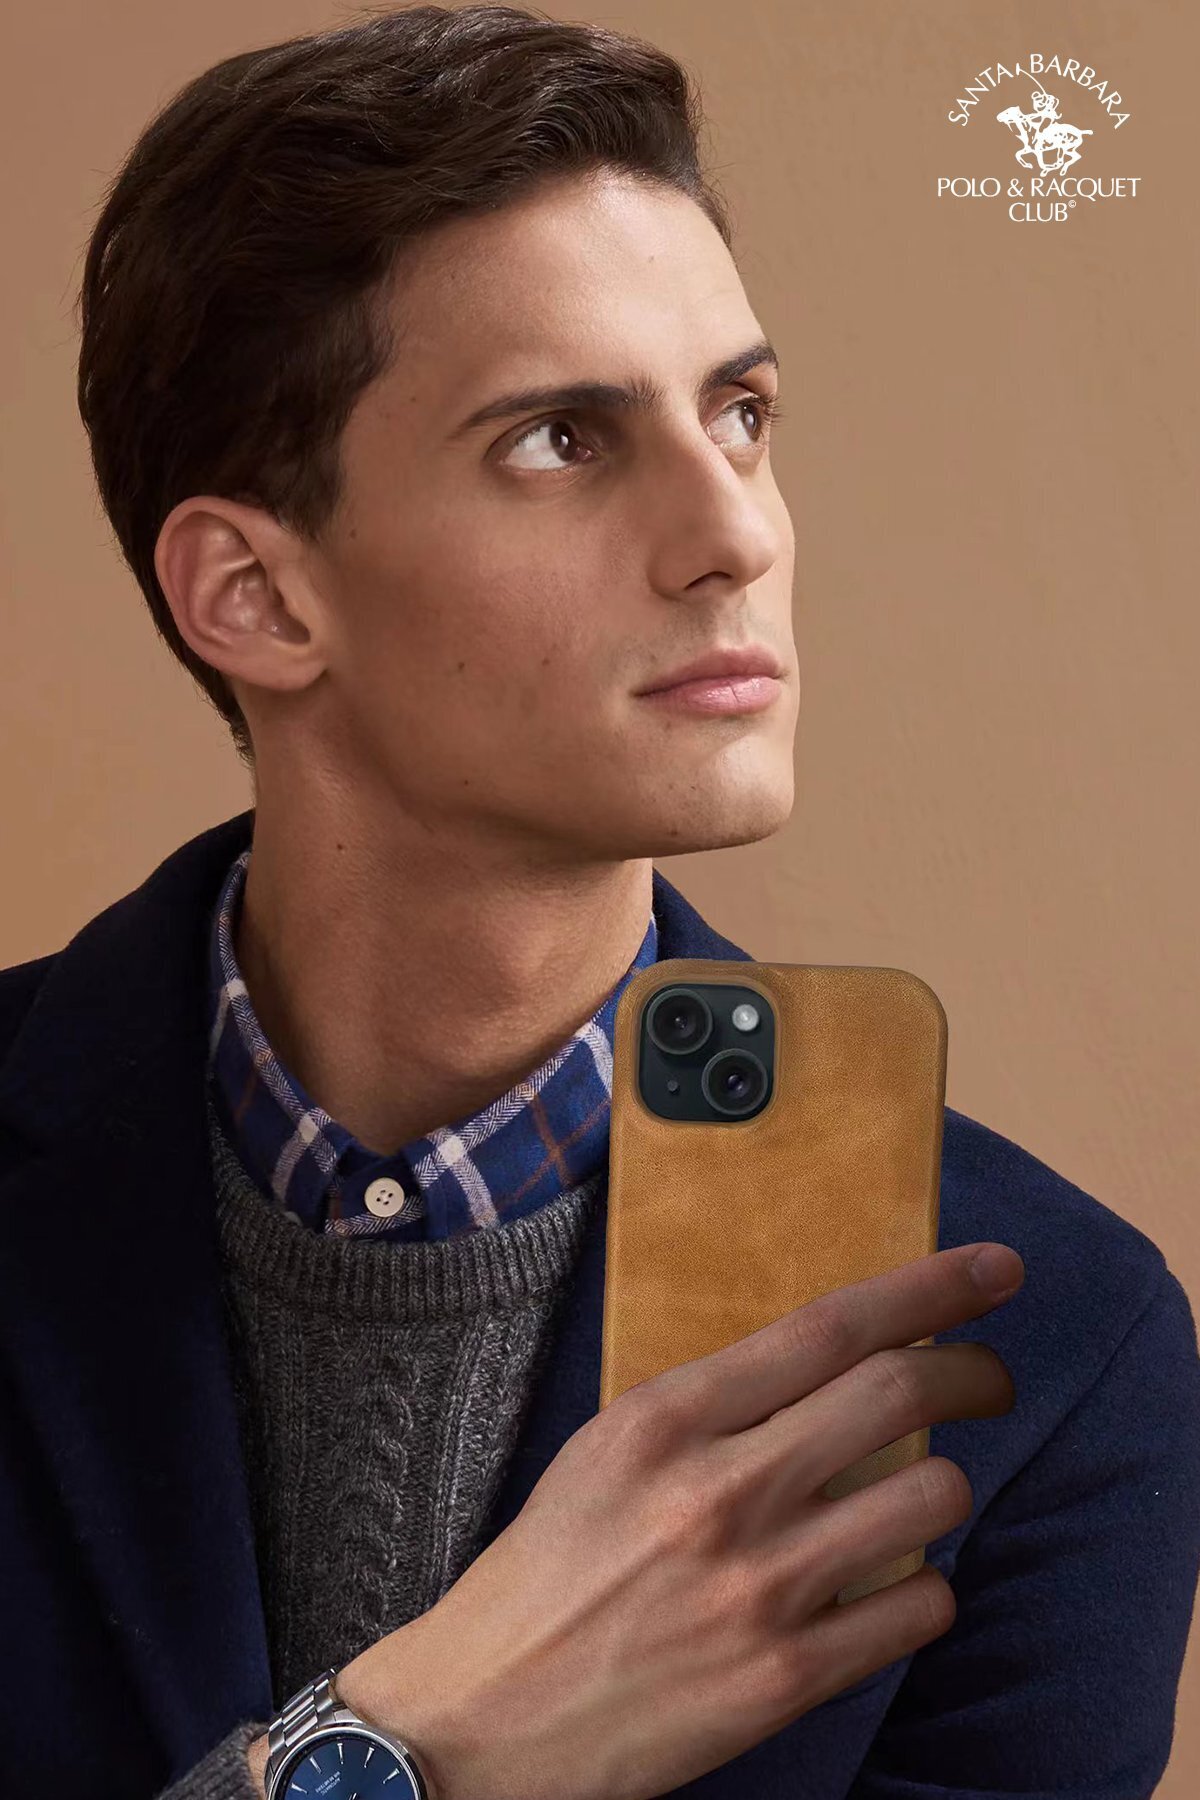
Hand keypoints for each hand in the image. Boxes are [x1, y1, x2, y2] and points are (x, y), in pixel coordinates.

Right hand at [338, 1239, 1022, 1799]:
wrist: (485, 1718)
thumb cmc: (548, 1572)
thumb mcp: (610, 1451)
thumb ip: (715, 1405)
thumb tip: (836, 1364)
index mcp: (665, 1419)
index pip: (828, 1327)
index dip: (928, 1288)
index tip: (991, 1271)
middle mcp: (718, 1492)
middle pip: (898, 1392)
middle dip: (973, 1371)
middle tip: (988, 1376)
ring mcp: (757, 1588)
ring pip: (930, 1497)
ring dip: (946, 1486)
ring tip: (919, 1494)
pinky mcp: (783, 1680)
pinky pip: (919, 1608)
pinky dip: (926, 1589)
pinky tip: (893, 1585)